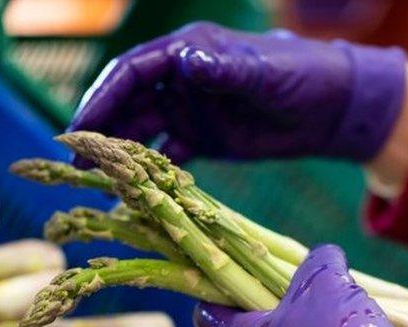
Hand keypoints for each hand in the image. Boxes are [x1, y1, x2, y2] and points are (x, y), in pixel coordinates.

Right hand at [69, 22, 406, 162]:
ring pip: (141, 129)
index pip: (132, 72)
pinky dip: (151, 171)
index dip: (102, 97)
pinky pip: (167, 154)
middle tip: (74, 158)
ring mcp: (190, 109)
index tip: (80, 127)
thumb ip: (226, 68)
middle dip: (99, 127)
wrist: (333, 108)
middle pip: (127, 101)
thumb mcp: (265, 71)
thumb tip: (185, 61)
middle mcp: (181, 79)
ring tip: (96, 179)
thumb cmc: (303, 75)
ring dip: (119, 152)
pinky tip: (136, 193)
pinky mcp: (203, 137)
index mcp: (189, 52)